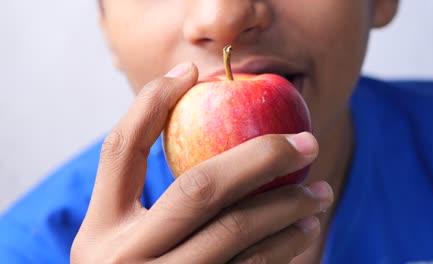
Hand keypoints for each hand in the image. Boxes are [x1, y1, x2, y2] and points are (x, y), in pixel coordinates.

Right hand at [71, 62, 332, 263]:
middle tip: (306, 142)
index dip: (151, 104)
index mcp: (99, 232)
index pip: (120, 151)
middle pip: (200, 189)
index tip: (191, 72)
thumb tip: (201, 136)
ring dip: (288, 206)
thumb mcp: (122, 245)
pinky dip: (285, 247)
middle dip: (262, 156)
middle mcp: (124, 260)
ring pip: (236, 232)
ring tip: (318, 193)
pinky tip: (305, 232)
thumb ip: (145, 204)